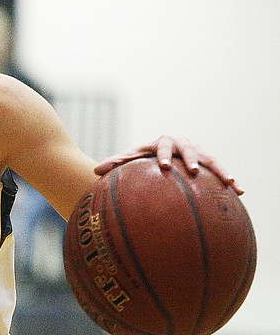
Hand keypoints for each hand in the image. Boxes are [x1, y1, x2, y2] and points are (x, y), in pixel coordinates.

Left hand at [95, 135, 242, 194]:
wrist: (163, 152)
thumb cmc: (143, 158)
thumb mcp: (131, 159)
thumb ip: (116, 164)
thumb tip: (94, 172)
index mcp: (161, 142)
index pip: (161, 147)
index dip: (164, 156)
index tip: (164, 167)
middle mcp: (182, 143)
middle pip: (188, 150)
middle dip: (191, 159)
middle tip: (193, 171)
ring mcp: (198, 151)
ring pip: (211, 159)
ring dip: (219, 170)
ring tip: (228, 183)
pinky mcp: (209, 162)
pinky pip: (221, 171)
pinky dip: (230, 179)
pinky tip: (239, 192)